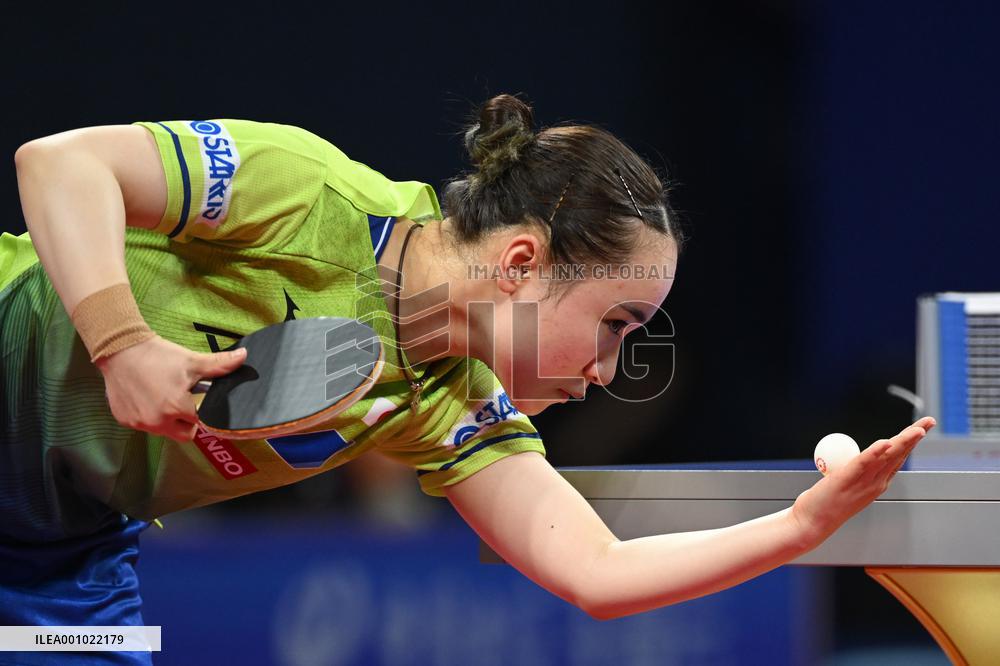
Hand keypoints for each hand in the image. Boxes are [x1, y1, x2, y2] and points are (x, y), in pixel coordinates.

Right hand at [96, 335, 246, 441]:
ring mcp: (140, 423)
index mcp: (177, 407)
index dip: (201, 412)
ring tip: (165, 397)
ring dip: (167, 420)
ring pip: (162, 431)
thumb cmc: (157, 355)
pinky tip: (148, 398)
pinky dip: (148, 416)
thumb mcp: (192, 360)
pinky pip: (143, 425)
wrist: (120, 350)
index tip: (198, 402)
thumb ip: (220, 365)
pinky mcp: (125, 420)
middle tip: (185, 403)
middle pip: (183, 434)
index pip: (200, 422)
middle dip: (187, 422)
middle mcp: (157, 421)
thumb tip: (243, 357)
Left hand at [789, 416, 935, 547]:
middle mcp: (875, 483)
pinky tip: (885, 442)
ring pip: (887, 457)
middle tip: (929, 421)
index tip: (921, 428)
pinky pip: (864, 462)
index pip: (897, 458)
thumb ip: (855, 470)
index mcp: (877, 483)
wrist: (812, 523)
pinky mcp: (847, 479)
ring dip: (903, 441)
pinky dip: (875, 452)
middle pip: (898, 454)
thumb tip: (857, 455)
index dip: (910, 442)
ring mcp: (863, 482)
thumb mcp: (847, 485)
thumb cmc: (826, 503)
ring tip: (917, 430)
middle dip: (915, 437)